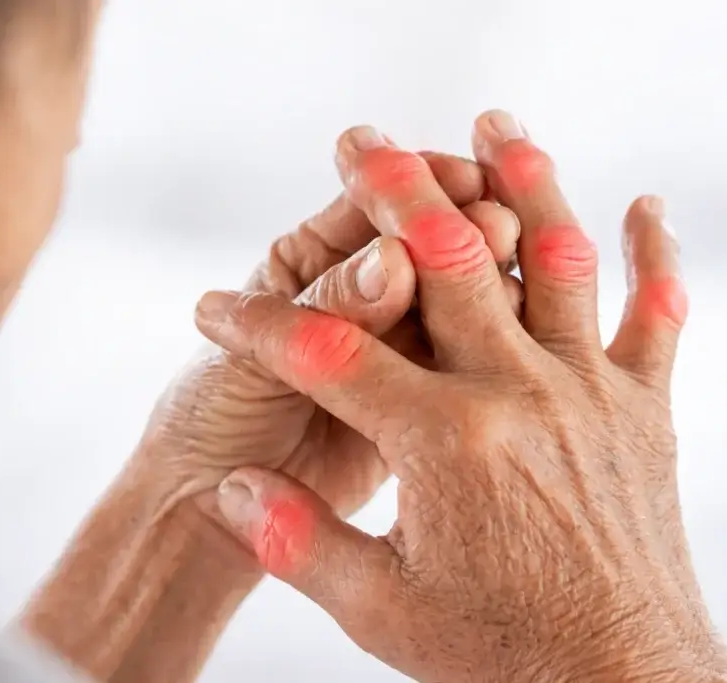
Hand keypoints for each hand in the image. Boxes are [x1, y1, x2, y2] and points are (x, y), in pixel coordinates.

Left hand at [140, 151, 521, 536]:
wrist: (207, 509)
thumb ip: (326, 312)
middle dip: (461, 234)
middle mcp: (359, 294)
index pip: (367, 209)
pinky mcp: (417, 401)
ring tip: (515, 296)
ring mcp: (393, 346)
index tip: (461, 180)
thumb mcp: (256, 359)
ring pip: (453, 305)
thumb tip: (395, 261)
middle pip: (422, 249)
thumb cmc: (210, 419)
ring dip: (486, 292)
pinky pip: (459, 367)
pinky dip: (489, 353)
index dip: (412, 189)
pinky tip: (519, 350)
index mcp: (310, 259)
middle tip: (499, 231)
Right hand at [195, 110, 726, 681]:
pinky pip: (656, 317)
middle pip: (445, 262)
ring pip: (555, 260)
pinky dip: (655, 257)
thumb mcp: (382, 611)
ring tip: (492, 125)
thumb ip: (300, 542)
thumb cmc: (500, 654)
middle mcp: (519, 395)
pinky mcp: (641, 409)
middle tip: (357, 142)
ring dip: (523, 183)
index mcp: (444, 444)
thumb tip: (230, 490)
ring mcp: (589, 392)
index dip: (259, 326)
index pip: (328, 355)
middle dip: (391, 192)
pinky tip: (647, 205)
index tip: (215, 308)